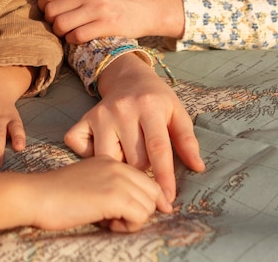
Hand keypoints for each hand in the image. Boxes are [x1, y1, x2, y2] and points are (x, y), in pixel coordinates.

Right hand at [0, 155, 171, 236]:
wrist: (37, 195)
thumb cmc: (56, 195)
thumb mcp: (88, 183)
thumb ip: (110, 187)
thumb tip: (134, 207)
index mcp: (110, 160)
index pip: (145, 179)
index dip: (144, 200)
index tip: (134, 215)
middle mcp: (117, 165)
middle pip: (153, 191)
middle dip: (141, 211)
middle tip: (117, 220)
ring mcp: (116, 178)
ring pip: (149, 205)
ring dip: (134, 220)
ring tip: (110, 222)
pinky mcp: (114, 196)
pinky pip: (140, 216)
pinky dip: (128, 226)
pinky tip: (108, 225)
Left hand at [37, 0, 183, 42]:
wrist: (151, 6)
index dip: (44, 6)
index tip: (51, 13)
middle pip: (51, 10)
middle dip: (50, 22)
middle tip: (59, 25)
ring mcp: (98, 8)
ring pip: (61, 24)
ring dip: (60, 33)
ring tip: (68, 33)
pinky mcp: (107, 25)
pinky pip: (76, 36)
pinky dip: (73, 41)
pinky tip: (78, 38)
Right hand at [64, 54, 204, 202]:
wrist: (129, 77)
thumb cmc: (156, 100)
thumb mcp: (177, 113)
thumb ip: (187, 140)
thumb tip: (198, 167)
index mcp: (150, 106)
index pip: (157, 147)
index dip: (164, 176)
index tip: (168, 200)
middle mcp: (123, 109)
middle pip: (132, 159)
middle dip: (142, 170)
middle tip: (146, 164)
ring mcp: (101, 113)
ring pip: (107, 159)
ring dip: (118, 165)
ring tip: (126, 156)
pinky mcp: (85, 117)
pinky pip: (79, 145)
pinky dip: (87, 154)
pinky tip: (102, 148)